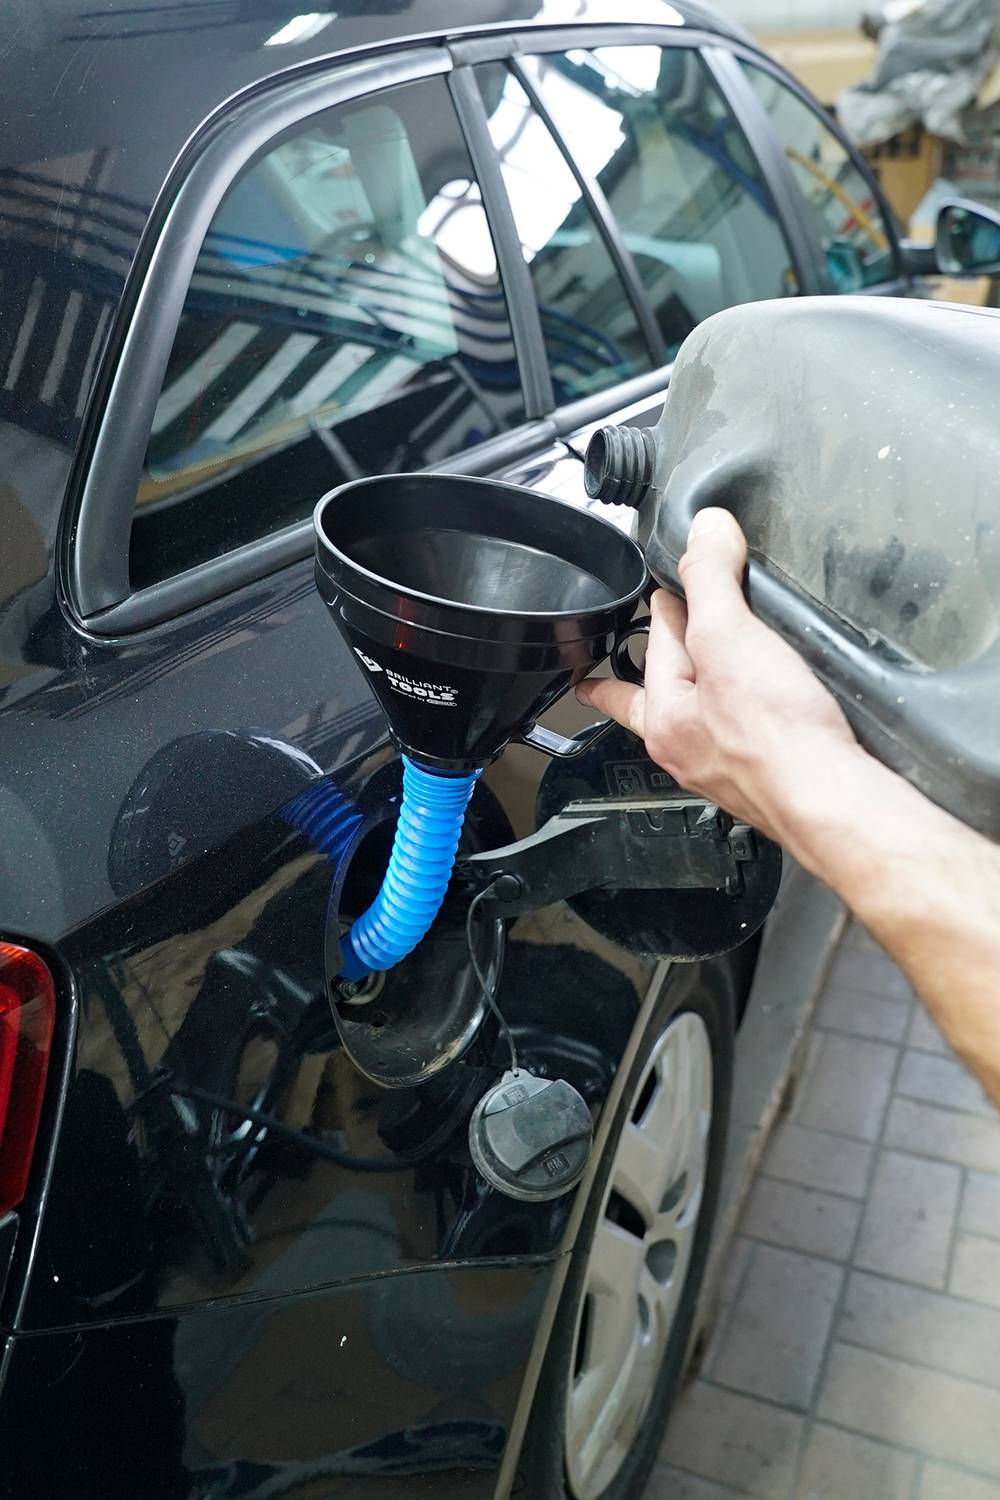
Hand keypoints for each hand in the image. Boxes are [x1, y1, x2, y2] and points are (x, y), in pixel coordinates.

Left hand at [576, 508, 863, 846]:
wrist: (834, 802)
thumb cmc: (776, 738)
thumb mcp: (731, 638)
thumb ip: (712, 581)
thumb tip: (704, 529)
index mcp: (664, 717)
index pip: (657, 640)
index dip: (665, 603)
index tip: (663, 589)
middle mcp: (686, 750)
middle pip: (650, 699)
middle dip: (628, 685)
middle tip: (599, 683)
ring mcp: (725, 769)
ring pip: (694, 722)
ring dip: (689, 700)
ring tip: (681, 693)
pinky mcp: (767, 778)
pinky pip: (740, 741)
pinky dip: (740, 723)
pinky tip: (758, 720)